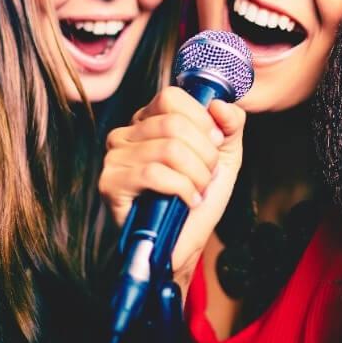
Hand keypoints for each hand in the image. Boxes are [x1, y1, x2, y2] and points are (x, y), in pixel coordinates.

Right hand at [100, 86, 245, 280]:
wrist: (185, 244)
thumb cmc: (199, 198)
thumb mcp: (225, 155)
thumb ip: (230, 124)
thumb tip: (220, 103)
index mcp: (149, 120)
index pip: (171, 97)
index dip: (202, 120)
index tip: (215, 145)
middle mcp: (126, 134)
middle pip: (174, 124)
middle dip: (204, 153)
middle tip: (207, 175)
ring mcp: (115, 158)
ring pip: (168, 149)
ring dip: (196, 175)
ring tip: (197, 190)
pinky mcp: (111, 184)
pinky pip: (154, 174)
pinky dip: (182, 189)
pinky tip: (187, 201)